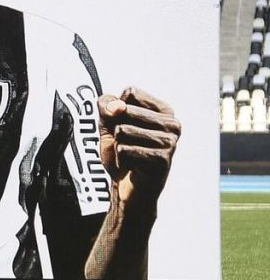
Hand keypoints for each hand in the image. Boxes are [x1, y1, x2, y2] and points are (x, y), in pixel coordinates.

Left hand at [98, 87, 180, 207]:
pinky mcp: (162, 160)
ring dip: (117, 145)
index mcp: (164, 110)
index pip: (130, 92)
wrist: (125, 186)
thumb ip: (107, 105)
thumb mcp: (108, 121)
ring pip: (122, 130)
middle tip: (127, 144)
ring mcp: (170, 142)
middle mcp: (172, 124)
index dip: (117, 110)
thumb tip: (118, 108)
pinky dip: (120, 159)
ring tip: (130, 155)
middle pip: (124, 111)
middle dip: (115, 129)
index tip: (125, 125)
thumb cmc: (121, 150)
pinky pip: (123, 149)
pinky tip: (132, 166)